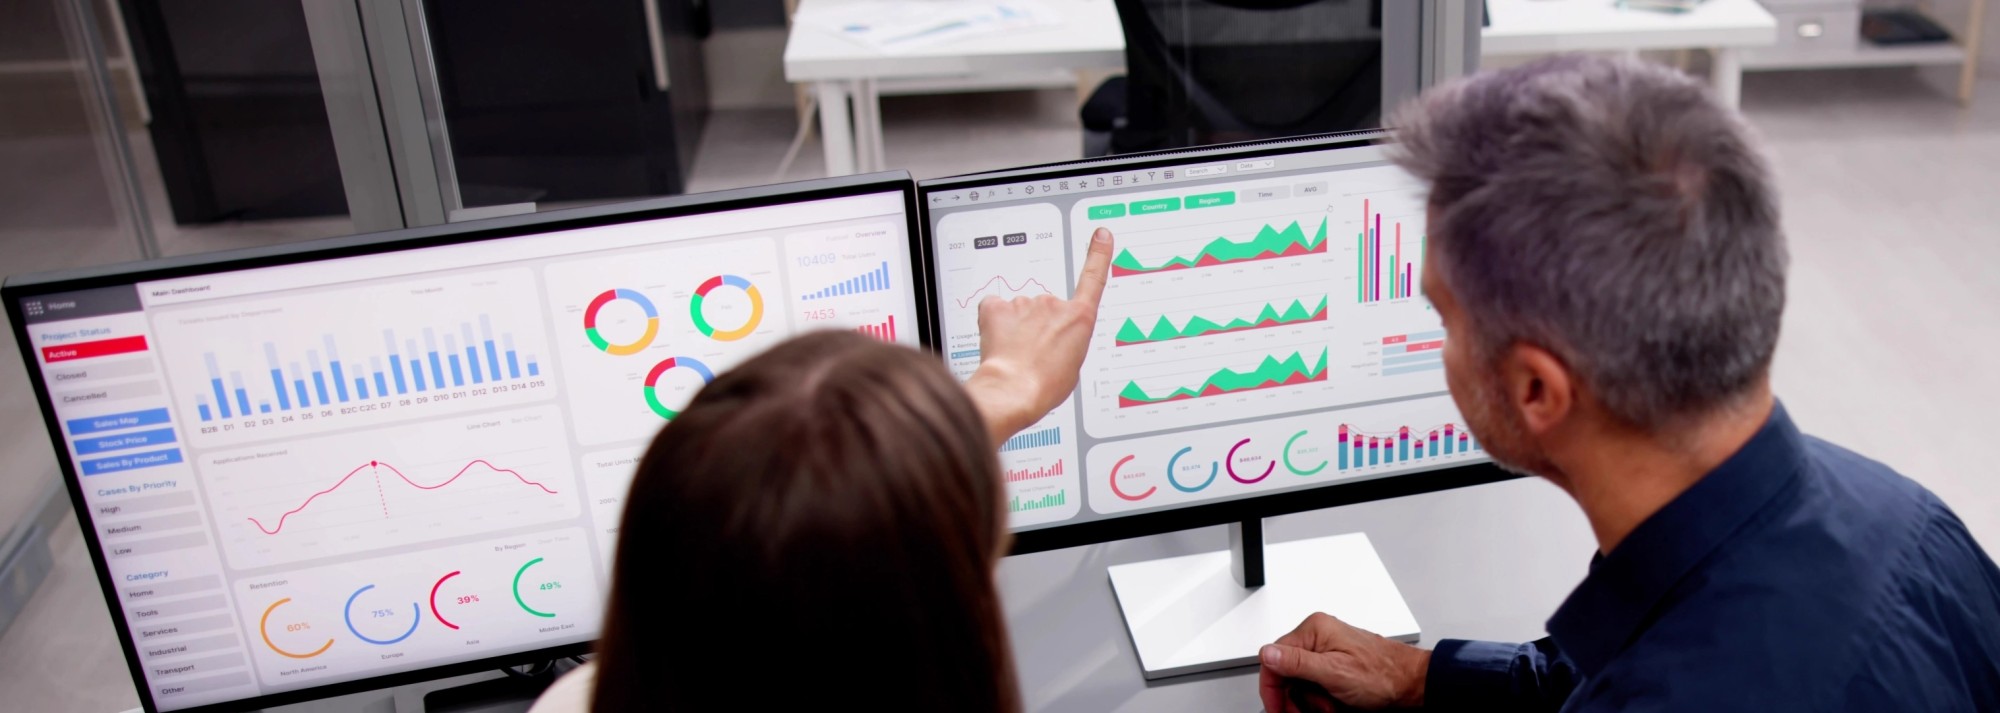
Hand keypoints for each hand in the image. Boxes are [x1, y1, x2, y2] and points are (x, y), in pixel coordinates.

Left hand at [964, 227, 1113, 444]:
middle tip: (1033, 353)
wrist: (1014, 390)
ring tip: (1015, 354)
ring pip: (1020, 312)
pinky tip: (996, 340)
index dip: (1098, 254)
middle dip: (1038, 327)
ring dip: (1016, 328)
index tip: (1101, 235)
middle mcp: (1054, 304)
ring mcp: (1026, 303)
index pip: (1093, 278)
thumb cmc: (1045, 385)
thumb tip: (1051, 340)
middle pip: (1045, 308)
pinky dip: (993, 322)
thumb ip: (1067, 342)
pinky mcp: (999, 306)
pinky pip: (995, 308)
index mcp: (1079, 318)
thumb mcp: (1072, 367)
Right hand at [1258, 613, 1429, 712]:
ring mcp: (1328, 649)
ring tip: (1330, 707)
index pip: (1273, 657)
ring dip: (1311, 701)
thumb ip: (1298, 662)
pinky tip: (1335, 704)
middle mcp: (1319, 636)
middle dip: (1296, 698)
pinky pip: (1315, 683)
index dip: (1272, 687)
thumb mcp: (1335, 672)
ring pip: (1301, 682)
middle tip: (1308, 712)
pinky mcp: (1335, 662)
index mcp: (1314, 630)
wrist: (1412, 684)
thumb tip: (1267, 653)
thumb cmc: (1383, 676)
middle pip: (1286, 672)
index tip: (1276, 708)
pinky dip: (1322, 698)